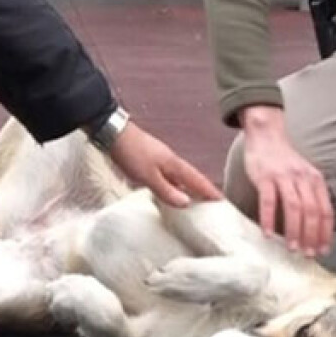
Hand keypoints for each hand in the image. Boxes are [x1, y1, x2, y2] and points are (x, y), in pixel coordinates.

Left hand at [107, 121, 222, 207]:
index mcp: (174, 164)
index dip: (209, 190)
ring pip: (180, 177)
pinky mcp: (151, 161)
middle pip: (191, 177)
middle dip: (203, 189)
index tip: (222, 200)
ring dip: (188, 187)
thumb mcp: (148, 176)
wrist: (114, 134)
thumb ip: (166, 190)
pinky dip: (174, 185)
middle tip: (213, 202)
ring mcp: (161, 160)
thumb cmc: (132, 153)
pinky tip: (171, 191)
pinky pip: (168, 176)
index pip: (197, 179)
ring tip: (195, 201)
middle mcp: (171, 161)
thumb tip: (186, 203)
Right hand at [240, 106, 333, 256]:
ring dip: (294, 231)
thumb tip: (314, 228)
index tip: (323, 250)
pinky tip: (267, 233)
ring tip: (291, 248)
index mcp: (315, 180)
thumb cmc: (283, 161)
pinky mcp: (265, 176)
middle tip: (307, 254)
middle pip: (312, 211)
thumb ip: (310, 196)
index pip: (326, 211)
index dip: (326, 233)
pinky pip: (269, 200)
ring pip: (294, 208)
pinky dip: (269, 219)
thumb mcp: (304, 176)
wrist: (266, 135)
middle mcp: (303, 178)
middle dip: (312, 236)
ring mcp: (284, 176)